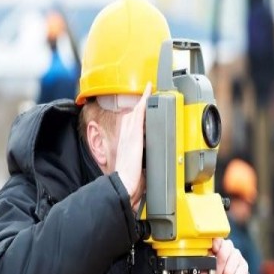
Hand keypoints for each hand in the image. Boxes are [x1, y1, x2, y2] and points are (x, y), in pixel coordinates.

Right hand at [115, 83, 150, 212]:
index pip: (132, 125)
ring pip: (136, 112)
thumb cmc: (129, 180)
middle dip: (139, 104)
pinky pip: (139, 113)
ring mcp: (130, 134)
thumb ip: (143, 163)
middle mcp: (127, 137)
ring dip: (142, 100)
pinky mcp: (135, 134)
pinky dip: (144, 102)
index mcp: (127, 144)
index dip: (137, 114)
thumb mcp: (138, 169)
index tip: (141, 106)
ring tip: (149, 89)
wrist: (124, 184)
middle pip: (133, 115)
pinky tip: (148, 93)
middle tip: (147, 92)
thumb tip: (148, 167)